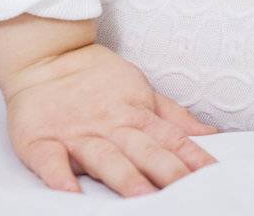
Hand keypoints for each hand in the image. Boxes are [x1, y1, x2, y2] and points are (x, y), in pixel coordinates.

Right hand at [2, 39, 218, 196]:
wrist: (47, 58)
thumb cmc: (98, 79)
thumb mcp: (142, 91)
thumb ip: (174, 117)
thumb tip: (210, 134)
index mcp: (136, 115)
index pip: (171, 139)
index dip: (191, 157)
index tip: (211, 175)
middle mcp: (111, 126)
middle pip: (143, 150)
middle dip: (165, 171)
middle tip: (183, 190)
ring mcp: (77, 134)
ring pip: (104, 158)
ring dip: (123, 176)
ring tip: (140, 195)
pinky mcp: (42, 140)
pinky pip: (50, 161)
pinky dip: (59, 176)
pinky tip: (70, 193)